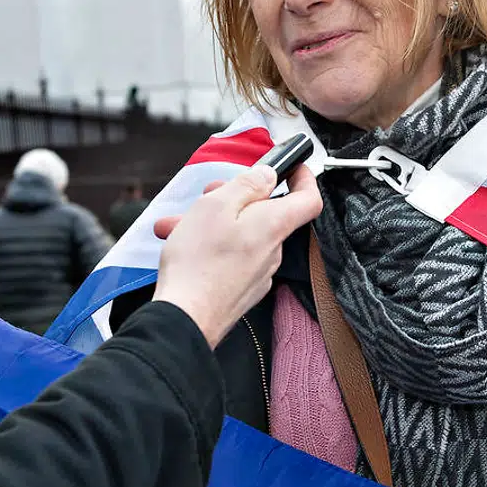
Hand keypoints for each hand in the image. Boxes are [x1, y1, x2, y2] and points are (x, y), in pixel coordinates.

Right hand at [152, 165, 321, 347]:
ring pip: (243, 235)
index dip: (304, 178)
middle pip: (265, 215)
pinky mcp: (242, 290)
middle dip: (236, 199)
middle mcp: (273, 252)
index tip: (293, 167)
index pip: (309, 200)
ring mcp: (259, 274)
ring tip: (178, 223)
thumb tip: (268, 176)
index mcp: (273, 226)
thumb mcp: (216, 206)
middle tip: (208, 194)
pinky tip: (183, 247)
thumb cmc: (198, 263)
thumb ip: (247, 185)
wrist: (185, 319)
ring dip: (214, 223)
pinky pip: (233, 258)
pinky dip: (212, 247)